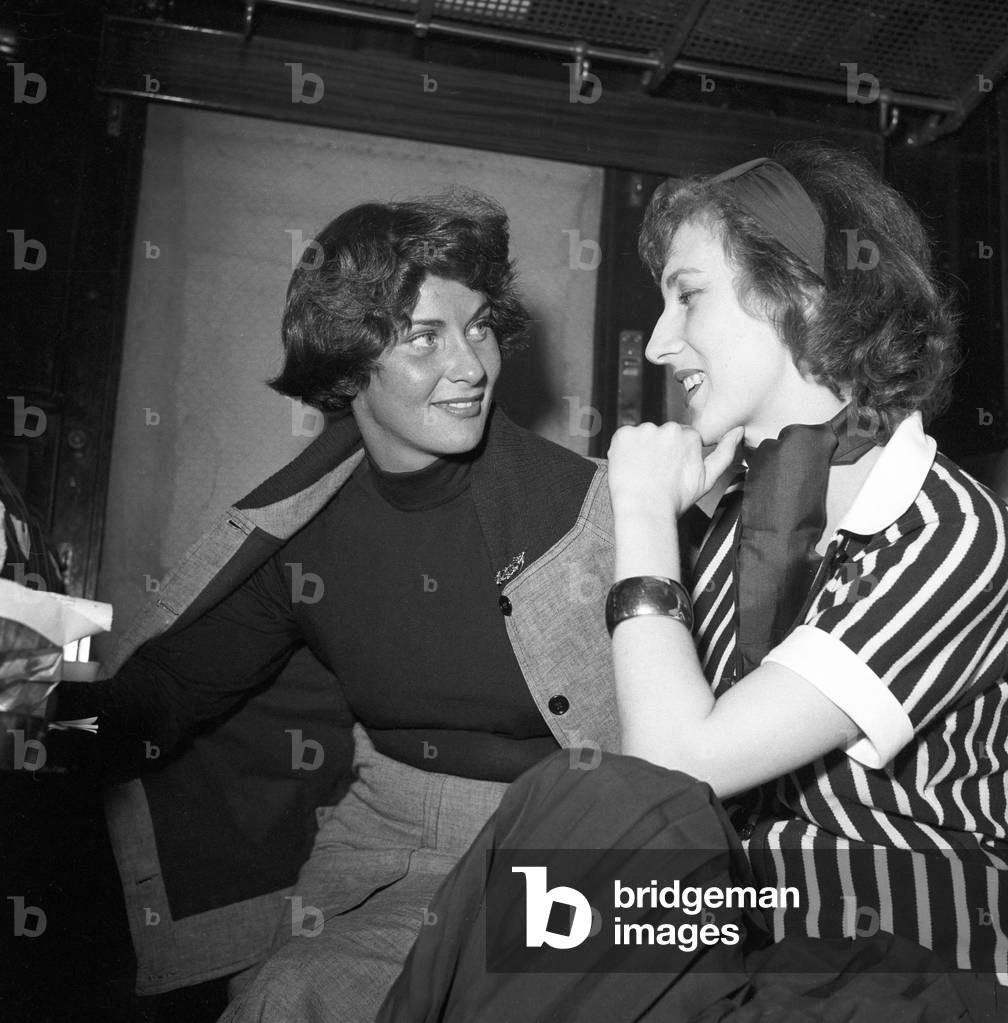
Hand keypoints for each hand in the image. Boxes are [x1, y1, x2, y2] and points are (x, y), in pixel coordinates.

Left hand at [607, 422, 742, 518]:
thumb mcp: (708, 479)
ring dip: (641, 449)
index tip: (669, 470)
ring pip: (642, 436)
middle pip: (661, 434)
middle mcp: (667, 428)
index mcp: (689, 435)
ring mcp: (643, 430)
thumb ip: (725, 453)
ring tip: (642, 472)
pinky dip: (624, 450)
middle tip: (655, 473)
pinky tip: (629, 466)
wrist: (645, 511)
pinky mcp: (623, 435)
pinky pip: (624, 437)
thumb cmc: (675, 500)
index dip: (674, 455)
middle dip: (658, 449)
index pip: (680, 437)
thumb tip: (738, 431)